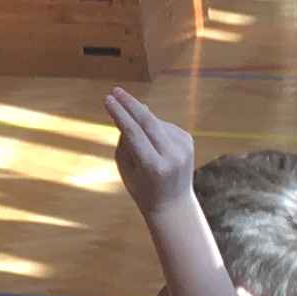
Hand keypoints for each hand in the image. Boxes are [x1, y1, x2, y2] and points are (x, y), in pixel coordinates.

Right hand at [105, 88, 197, 209]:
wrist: (173, 204)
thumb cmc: (142, 188)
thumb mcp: (126, 168)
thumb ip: (127, 140)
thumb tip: (136, 109)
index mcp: (153, 166)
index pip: (133, 133)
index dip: (120, 114)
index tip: (107, 99)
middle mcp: (172, 155)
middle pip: (148, 121)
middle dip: (130, 104)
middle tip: (116, 91)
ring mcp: (184, 147)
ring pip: (155, 122)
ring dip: (141, 120)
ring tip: (139, 144)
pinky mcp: (188, 140)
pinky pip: (164, 126)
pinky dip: (154, 128)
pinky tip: (153, 144)